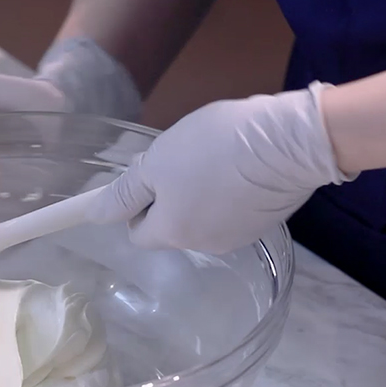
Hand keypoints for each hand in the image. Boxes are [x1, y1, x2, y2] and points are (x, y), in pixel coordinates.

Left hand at [89, 82, 353, 254]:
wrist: (291, 142)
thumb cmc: (215, 148)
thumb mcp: (158, 162)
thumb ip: (125, 193)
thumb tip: (95, 217)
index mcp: (172, 233)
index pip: (137, 232)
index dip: (137, 204)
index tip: (149, 175)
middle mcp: (203, 245)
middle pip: (171, 225)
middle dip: (171, 196)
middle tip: (183, 158)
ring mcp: (237, 237)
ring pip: (202, 217)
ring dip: (201, 193)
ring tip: (218, 157)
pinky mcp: (264, 224)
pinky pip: (232, 211)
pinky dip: (230, 193)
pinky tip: (242, 165)